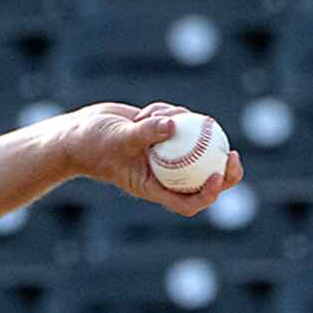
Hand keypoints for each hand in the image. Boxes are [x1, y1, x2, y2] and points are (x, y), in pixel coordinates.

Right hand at [58, 101, 242, 217]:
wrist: (78, 133)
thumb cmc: (92, 144)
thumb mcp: (118, 138)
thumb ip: (146, 132)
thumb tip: (175, 124)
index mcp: (154, 187)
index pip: (187, 202)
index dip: (209, 194)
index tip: (218, 176)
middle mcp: (164, 174)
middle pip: (204, 179)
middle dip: (224, 170)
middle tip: (234, 155)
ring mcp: (166, 155)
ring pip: (193, 144)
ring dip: (184, 125)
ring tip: (156, 116)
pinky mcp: (165, 136)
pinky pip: (182, 124)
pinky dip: (171, 113)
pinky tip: (150, 110)